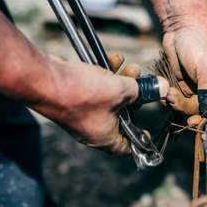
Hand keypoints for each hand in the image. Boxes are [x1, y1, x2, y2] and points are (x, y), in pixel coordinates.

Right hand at [29, 52, 155, 155]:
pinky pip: (94, 88)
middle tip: (142, 82)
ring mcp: (81, 113)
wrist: (43, 79)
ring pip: (109, 98)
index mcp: (104, 137)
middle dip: (134, 96)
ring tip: (130, 66)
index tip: (147, 128)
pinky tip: (112, 58)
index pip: (125, 148)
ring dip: (121, 80)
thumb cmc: (82, 93)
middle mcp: (91, 129)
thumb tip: (164, 88)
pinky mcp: (72, 98)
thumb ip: (142, 90)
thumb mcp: (120, 90)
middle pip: (121, 116)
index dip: (138, 139)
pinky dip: (104, 74)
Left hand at [161, 27, 206, 139]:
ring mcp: (201, 88)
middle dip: (196, 116)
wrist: (180, 26)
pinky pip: (180, 101)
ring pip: (192, 110)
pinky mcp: (186, 86)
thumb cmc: (200, 43)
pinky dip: (173, 100)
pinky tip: (168, 94)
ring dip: (181, 106)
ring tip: (171, 96)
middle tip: (187, 119)